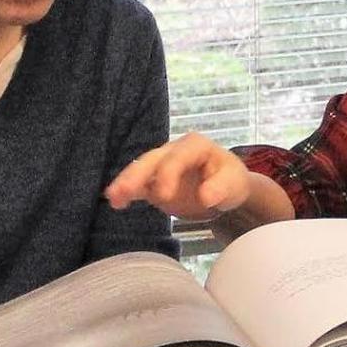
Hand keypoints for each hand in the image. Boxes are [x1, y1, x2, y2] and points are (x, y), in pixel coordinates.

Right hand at [105, 132, 250, 219]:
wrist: (225, 188)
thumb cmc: (231, 180)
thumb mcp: (233, 183)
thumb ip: (220, 188)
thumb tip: (205, 197)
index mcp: (195, 146)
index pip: (178, 157)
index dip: (168, 174)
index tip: (164, 196)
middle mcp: (174, 151)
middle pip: (152, 160)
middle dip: (137, 174)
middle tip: (125, 192)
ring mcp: (162, 165)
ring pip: (140, 169)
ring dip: (126, 181)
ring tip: (113, 197)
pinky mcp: (154, 181)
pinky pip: (138, 184)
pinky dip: (126, 190)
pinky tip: (115, 201)